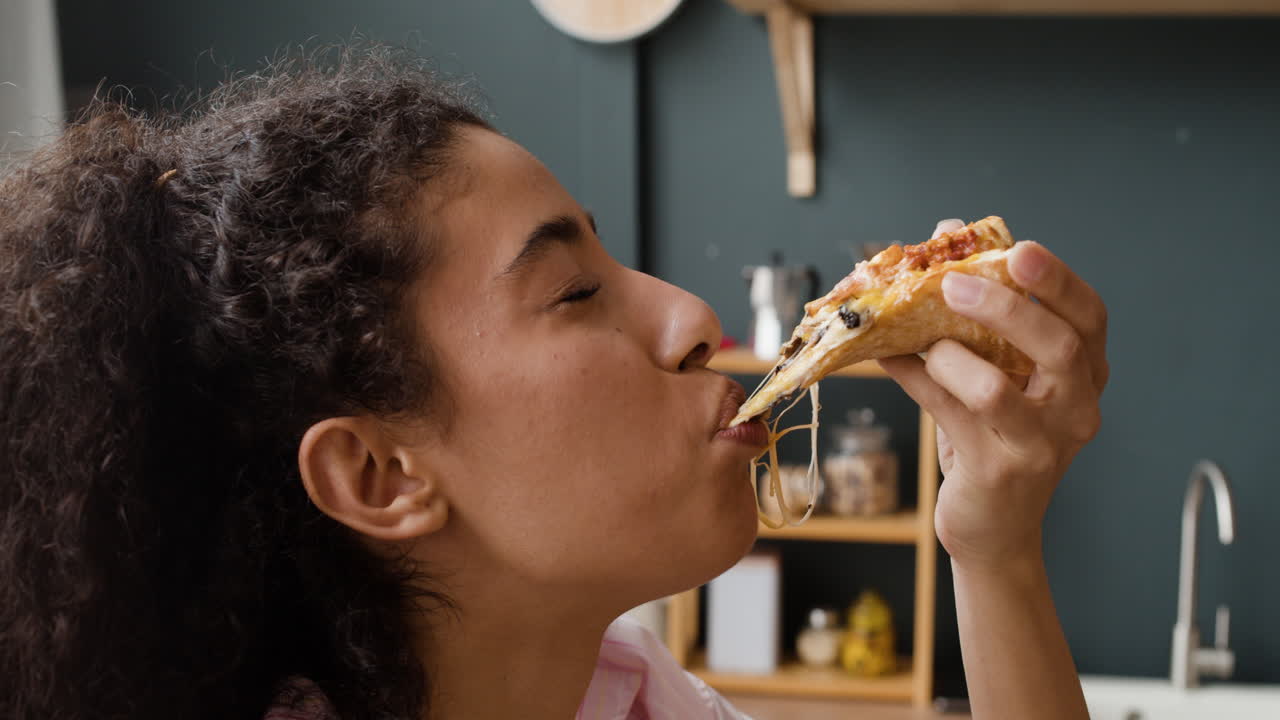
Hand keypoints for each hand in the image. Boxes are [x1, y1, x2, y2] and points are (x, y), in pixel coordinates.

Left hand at [879, 219, 1107, 569]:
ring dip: (947, 356)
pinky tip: (887, 356)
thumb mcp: (998, 370)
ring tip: (922, 343)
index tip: (1020, 249)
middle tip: (955, 281)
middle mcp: (1077, 407)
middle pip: (1057, 345)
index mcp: (1085, 373)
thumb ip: (978, 310)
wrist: (994, 526)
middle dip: (1004, 307)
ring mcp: (1041, 444)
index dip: (1059, 280)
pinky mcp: (998, 470)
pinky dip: (913, 378)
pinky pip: (947, 413)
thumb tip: (944, 233)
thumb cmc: (995, 436)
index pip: (1090, 317)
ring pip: (995, 388)